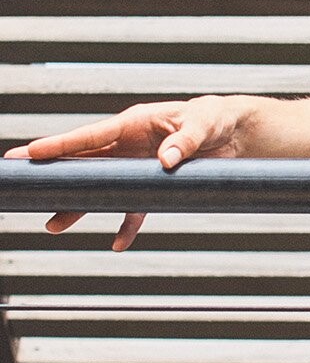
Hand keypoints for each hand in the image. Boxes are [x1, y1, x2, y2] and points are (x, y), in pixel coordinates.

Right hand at [4, 95, 248, 250]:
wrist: (235, 133)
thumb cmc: (215, 119)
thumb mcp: (203, 124)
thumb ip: (184, 140)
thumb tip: (166, 160)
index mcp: (133, 124)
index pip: (90, 136)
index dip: (59, 146)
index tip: (29, 153)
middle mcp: (128, 146)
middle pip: (83, 163)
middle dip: (53, 173)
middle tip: (20, 181)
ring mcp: (136, 167)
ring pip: (100, 189)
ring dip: (79, 207)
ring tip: (53, 225)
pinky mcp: (153, 185)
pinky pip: (134, 208)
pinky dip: (127, 226)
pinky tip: (118, 243)